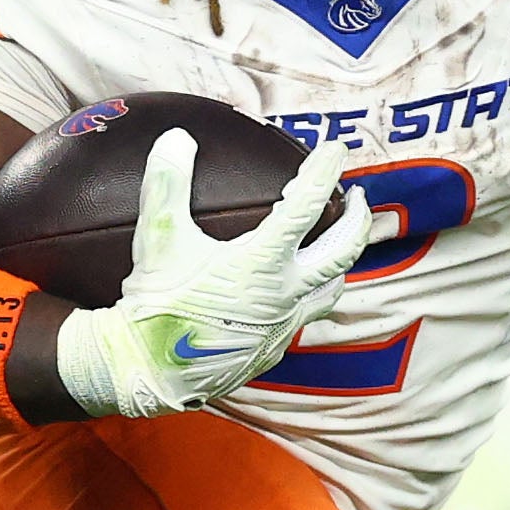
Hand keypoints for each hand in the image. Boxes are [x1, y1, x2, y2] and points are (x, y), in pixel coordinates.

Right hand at [54, 130, 365, 418]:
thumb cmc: (156, 305)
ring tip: (337, 244)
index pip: (306, 205)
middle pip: (344, 250)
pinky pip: (305, 316)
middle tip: (357, 196)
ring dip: (341, 262)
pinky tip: (295, 290)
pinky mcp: (275, 347)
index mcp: (263, 262)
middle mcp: (286, 293)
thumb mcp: (156, 239)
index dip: (324, 171)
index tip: (336, 149)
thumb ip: (166, 184)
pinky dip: (310, 294)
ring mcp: (285, 324)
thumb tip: (178, 137)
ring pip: (332, 289)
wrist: (151, 371)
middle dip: (358, 218)